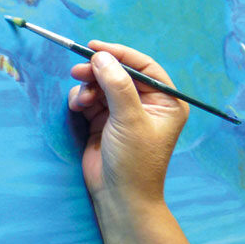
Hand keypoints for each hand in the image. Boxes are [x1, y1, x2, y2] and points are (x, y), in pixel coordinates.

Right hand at [67, 40, 188, 204]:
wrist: (119, 197)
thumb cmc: (135, 161)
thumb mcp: (130, 119)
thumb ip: (117, 85)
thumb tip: (102, 57)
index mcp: (166, 102)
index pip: (144, 67)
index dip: (121, 54)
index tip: (95, 47)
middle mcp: (147, 104)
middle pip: (120, 73)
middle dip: (99, 70)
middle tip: (78, 70)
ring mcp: (124, 112)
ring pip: (102, 84)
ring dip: (88, 87)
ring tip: (81, 100)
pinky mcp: (104, 121)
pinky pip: (90, 98)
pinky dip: (81, 98)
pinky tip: (78, 107)